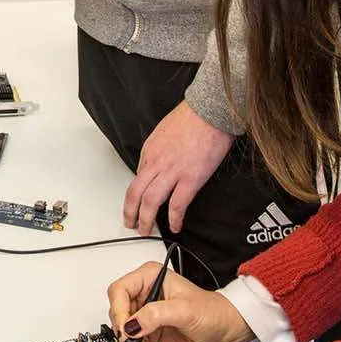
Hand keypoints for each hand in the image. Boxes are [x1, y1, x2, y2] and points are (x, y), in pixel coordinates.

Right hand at [107, 262, 253, 341]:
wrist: (227, 330)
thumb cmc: (214, 311)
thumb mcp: (184, 310)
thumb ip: (156, 315)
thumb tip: (132, 325)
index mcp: (150, 277)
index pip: (120, 290)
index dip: (119, 311)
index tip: (126, 330)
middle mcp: (146, 293)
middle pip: (119, 312)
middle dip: (126, 331)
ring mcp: (148, 313)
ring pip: (125, 330)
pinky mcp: (151, 331)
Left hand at [124, 102, 233, 234]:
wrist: (210, 111)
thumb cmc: (192, 117)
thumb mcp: (164, 130)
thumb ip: (159, 149)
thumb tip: (161, 163)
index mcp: (149, 151)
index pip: (138, 177)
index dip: (136, 194)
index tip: (138, 203)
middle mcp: (156, 163)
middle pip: (135, 194)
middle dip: (130, 212)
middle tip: (131, 223)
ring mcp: (172, 172)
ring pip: (150, 202)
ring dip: (146, 220)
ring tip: (146, 230)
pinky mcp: (191, 179)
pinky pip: (177, 205)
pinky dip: (174, 219)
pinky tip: (175, 227)